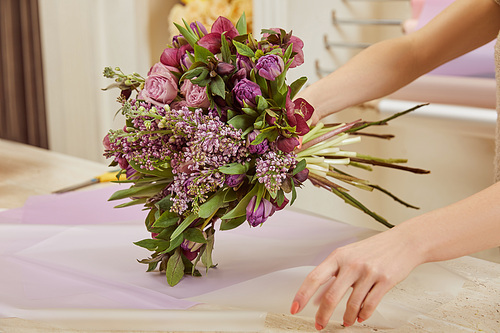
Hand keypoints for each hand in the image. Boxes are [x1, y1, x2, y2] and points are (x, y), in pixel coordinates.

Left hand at [290, 227, 423, 329]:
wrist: (403, 242)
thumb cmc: (373, 249)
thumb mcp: (348, 257)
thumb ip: (332, 276)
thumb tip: (317, 298)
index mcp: (338, 256)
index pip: (314, 277)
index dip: (302, 294)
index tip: (295, 307)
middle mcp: (352, 263)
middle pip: (332, 296)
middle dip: (323, 315)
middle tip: (319, 324)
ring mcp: (368, 272)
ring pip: (352, 304)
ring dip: (347, 317)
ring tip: (345, 321)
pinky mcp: (385, 281)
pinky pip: (370, 305)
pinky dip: (363, 315)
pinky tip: (360, 317)